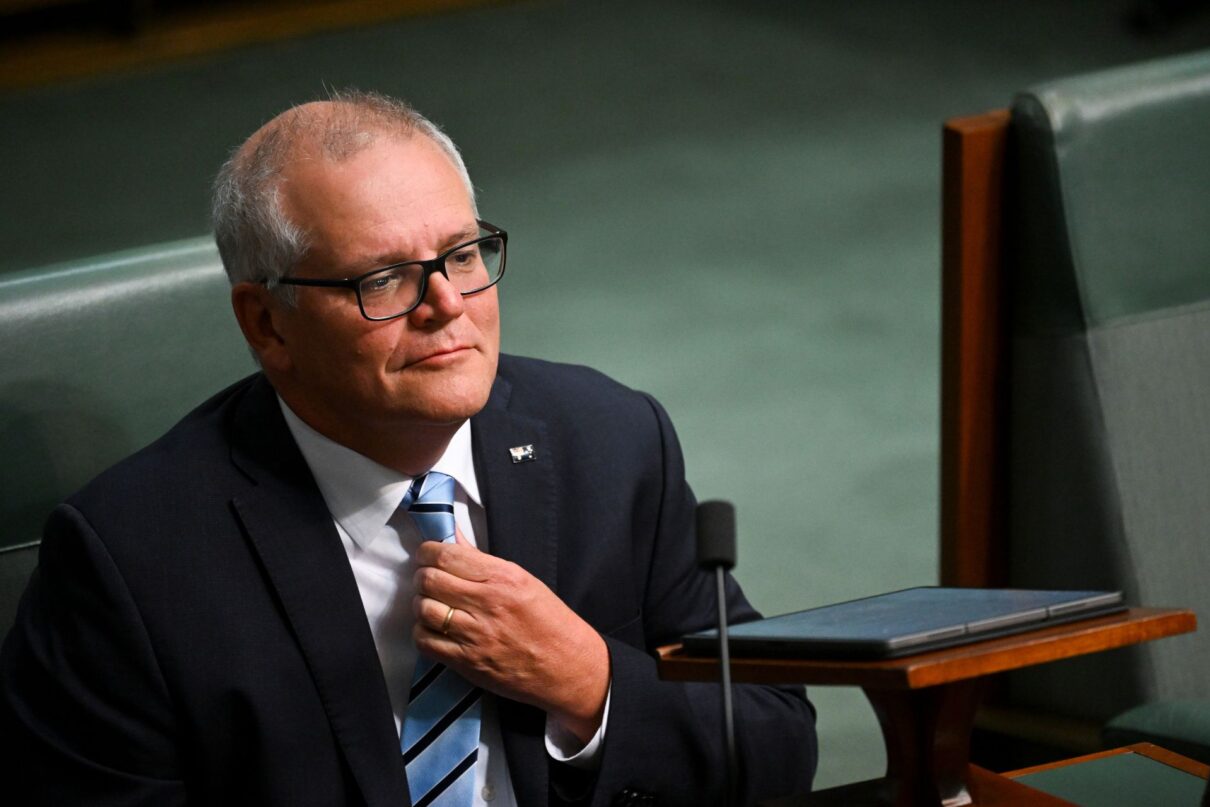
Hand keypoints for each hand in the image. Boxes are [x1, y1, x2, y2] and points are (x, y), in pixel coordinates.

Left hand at [412, 533, 609, 744]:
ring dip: (421, 604)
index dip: (427, 552)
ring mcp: (476, 635)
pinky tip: (434, 629)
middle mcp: (488, 603)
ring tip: (431, 605)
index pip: (447, 555)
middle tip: (427, 580)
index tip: (427, 555)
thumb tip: (453, 538)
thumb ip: (483, 562)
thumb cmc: (550, 621)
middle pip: (430, 580)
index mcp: (504, 577)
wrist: (568, 667)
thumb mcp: (524, 580)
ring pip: (423, 609)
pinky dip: (422, 632)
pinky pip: (426, 642)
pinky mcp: (468, 663)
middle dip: (421, 577)